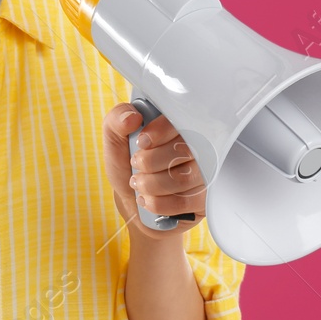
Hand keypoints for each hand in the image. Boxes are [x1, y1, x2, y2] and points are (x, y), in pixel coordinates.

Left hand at [101, 102, 206, 240]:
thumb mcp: (115, 139)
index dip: (160, 132)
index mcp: (177, 124)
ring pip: (183, 177)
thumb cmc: (127, 165)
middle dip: (150, 162)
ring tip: (138, 183)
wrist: (132, 201)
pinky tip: (147, 199)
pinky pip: (186, 201)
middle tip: (136, 164)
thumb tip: (132, 117)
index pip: (181, 120)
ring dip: (151, 184)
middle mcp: (198, 146)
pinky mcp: (205, 198)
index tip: (141, 142)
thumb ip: (117, 120)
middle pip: (184, 150)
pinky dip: (159, 203)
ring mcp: (205, 173)